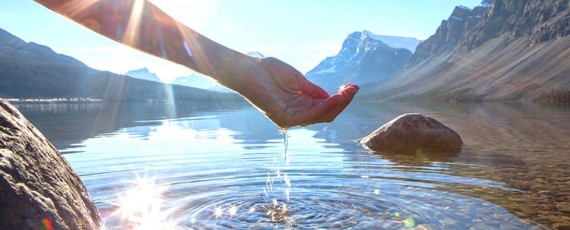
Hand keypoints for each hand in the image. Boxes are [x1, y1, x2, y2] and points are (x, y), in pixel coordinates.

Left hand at [235, 57, 358, 127]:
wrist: (250, 70)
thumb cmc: (269, 72)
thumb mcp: (298, 80)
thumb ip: (314, 90)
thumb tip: (332, 96)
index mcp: (300, 105)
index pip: (324, 106)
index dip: (339, 99)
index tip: (353, 87)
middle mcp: (297, 114)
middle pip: (326, 114)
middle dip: (342, 102)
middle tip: (354, 90)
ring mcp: (291, 118)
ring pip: (321, 116)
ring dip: (337, 105)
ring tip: (347, 93)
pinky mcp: (286, 119)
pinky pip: (310, 115)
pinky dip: (324, 107)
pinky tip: (334, 98)